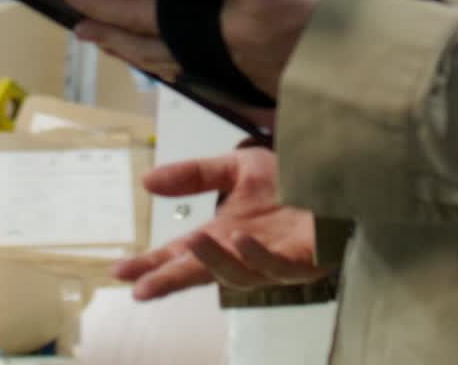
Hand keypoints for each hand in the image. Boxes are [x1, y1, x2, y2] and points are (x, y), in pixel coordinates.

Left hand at [66, 0, 327, 100]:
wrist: (354, 72)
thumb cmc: (313, 24)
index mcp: (207, 30)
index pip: (142, 16)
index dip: (108, 5)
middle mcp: (211, 56)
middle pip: (148, 46)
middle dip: (112, 35)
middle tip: (82, 28)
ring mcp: (228, 72)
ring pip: (169, 64)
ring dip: (137, 53)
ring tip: (116, 47)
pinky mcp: (248, 82)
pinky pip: (194, 75)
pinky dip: (172, 68)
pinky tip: (176, 68)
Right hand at [114, 145, 330, 299]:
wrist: (338, 180)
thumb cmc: (292, 181)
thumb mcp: (237, 169)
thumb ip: (195, 175)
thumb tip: (147, 181)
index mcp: (223, 236)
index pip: (180, 255)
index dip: (151, 265)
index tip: (119, 271)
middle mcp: (241, 254)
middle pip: (199, 274)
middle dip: (170, 280)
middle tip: (140, 287)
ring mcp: (270, 262)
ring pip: (236, 274)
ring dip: (213, 260)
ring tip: (191, 242)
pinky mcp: (301, 262)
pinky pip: (275, 265)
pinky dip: (256, 255)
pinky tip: (242, 239)